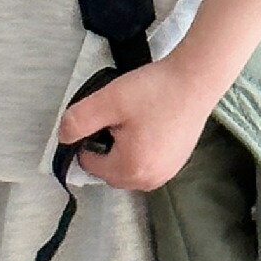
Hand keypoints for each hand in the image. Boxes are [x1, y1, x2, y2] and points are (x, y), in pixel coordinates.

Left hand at [56, 51, 220, 192]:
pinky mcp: (176, 162)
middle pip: (108, 169)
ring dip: (121, 148)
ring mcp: (167, 173)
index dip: (87, 138)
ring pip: (127, 166)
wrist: (196, 79)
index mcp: (130, 170)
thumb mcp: (108, 101)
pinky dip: (139, 147)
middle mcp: (150, 180)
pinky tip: (148, 123)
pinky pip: (146, 162)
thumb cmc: (155, 90)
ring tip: (133, 119)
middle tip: (117, 116)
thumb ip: (78, 121)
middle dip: (105, 146)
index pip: (89, 164)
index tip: (102, 116)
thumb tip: (63, 137)